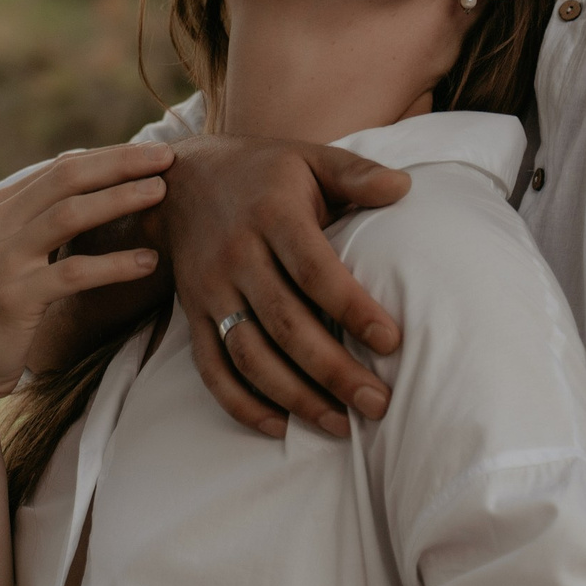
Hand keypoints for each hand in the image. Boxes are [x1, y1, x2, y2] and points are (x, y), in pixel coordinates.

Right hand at [0, 144, 172, 417]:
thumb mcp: (5, 254)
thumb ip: (35, 216)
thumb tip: (79, 165)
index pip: (60, 168)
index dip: (110, 156)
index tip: (152, 152)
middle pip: (66, 178)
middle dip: (120, 163)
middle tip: (166, 157)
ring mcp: (1, 262)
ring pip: (69, 215)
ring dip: (120, 199)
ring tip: (161, 193)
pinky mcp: (13, 300)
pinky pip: (73, 274)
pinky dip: (115, 264)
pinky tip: (148, 262)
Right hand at [162, 135, 410, 438]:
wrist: (180, 181)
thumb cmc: (264, 172)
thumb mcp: (310, 158)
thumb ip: (357, 174)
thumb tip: (405, 189)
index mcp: (272, 215)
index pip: (315, 271)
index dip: (352, 309)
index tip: (391, 342)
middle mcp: (237, 256)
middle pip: (286, 324)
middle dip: (333, 371)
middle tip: (378, 404)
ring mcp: (210, 290)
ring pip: (249, 354)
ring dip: (294, 396)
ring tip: (341, 425)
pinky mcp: (192, 314)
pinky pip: (211, 368)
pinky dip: (240, 403)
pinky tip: (280, 427)